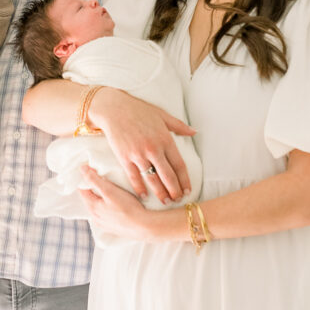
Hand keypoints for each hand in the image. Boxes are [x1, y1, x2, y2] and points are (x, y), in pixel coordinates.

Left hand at [79, 166, 154, 239]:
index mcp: (92, 208)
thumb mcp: (109, 190)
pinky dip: (109, 206)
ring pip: (99, 206)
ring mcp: (104, 224)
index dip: (86, 178)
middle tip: (102, 177)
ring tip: (112, 189)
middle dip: (94, 187)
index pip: (82, 189)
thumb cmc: (127, 208)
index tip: (92, 170)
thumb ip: (94, 180)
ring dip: (102, 197)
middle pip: (90, 198)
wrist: (144, 226)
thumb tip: (82, 169)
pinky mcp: (114, 227)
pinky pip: (107, 214)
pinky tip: (118, 204)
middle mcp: (96, 218)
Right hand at [90, 89, 194, 203]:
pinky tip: (145, 195)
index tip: (187, 190)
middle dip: (174, 191)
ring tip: (165, 202)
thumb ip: (179, 126)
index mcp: (165, 139)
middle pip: (168, 176)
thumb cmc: (139, 110)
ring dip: (160, 193)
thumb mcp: (162, 115)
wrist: (114, 108)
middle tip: (178, 200)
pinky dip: (140, 188)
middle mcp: (153, 149)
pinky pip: (134, 177)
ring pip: (152, 180)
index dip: (184, 180)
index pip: (179, 165)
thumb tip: (194, 131)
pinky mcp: (124, 158)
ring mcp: (138, 155)